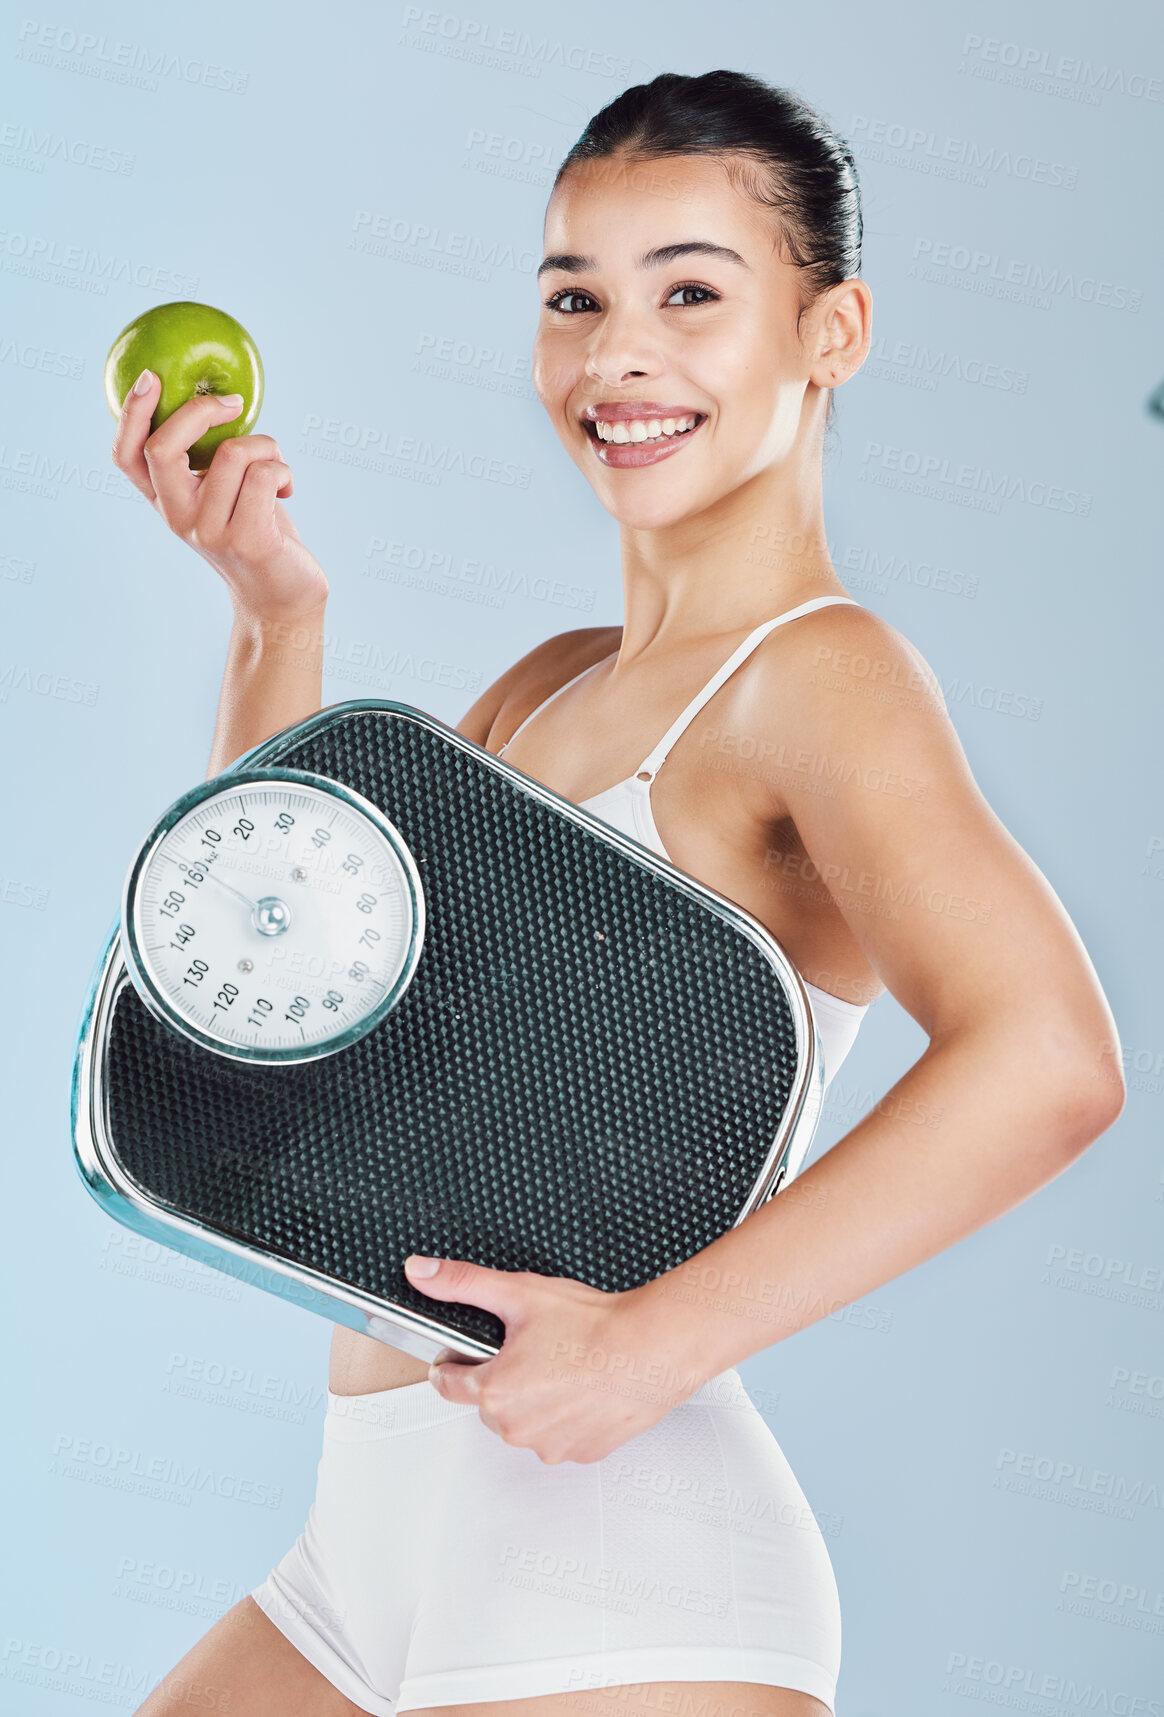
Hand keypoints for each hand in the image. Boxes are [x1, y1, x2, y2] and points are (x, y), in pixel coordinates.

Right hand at [111, 368, 328, 622]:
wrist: (282, 597)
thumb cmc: (256, 533)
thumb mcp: (222, 495)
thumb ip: (207, 461)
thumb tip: (215, 396)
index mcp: (165, 502)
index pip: (126, 457)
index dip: (131, 414)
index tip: (151, 378)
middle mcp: (179, 517)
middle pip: (163, 448)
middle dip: (200, 411)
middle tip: (233, 403)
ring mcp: (210, 531)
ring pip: (232, 452)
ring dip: (266, 445)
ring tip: (276, 468)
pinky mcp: (248, 540)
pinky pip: (264, 473)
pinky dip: (283, 469)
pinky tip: (287, 488)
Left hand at [403, 1254, 709, 1464]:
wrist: (651, 1348)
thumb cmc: (594, 1326)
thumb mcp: (519, 1293)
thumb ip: (463, 1283)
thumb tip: (422, 1272)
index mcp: (494, 1392)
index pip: (448, 1384)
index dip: (457, 1361)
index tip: (468, 1352)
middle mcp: (517, 1428)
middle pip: (489, 1403)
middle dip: (503, 1378)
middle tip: (533, 1348)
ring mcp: (551, 1445)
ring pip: (525, 1422)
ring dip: (535, 1400)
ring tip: (563, 1365)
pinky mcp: (582, 1452)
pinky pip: (560, 1436)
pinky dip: (566, 1416)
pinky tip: (583, 1386)